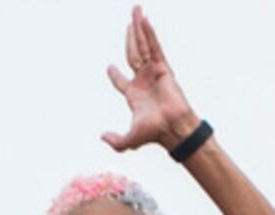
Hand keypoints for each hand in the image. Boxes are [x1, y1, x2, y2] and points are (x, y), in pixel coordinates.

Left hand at [101, 7, 200, 153]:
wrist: (172, 128)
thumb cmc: (154, 134)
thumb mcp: (130, 140)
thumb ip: (116, 141)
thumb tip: (102, 136)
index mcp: (134, 95)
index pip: (121, 81)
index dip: (114, 74)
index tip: (108, 67)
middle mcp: (143, 80)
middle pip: (132, 53)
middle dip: (130, 37)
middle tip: (128, 22)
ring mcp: (152, 72)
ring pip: (143, 45)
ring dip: (138, 27)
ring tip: (136, 10)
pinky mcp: (162, 67)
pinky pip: (154, 46)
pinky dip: (149, 33)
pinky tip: (144, 20)